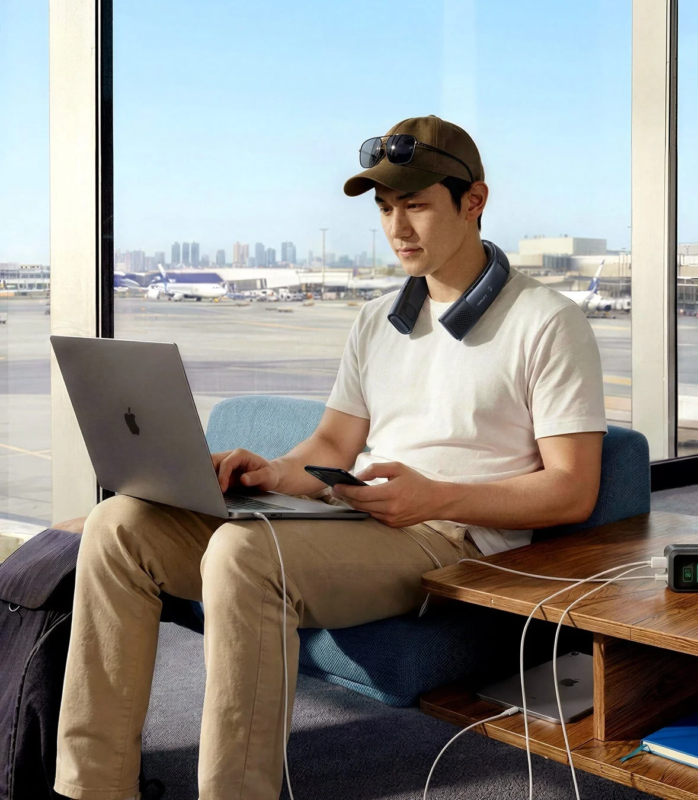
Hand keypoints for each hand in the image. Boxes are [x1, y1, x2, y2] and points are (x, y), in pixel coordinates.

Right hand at [212, 448, 281, 492]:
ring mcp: (226, 464)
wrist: (270, 475)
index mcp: (241, 454)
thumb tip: (243, 479)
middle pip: (213, 461)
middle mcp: (231, 456)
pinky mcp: (223, 473)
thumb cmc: (270, 474)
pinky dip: (210, 482)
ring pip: (210, 467)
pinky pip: (212, 475)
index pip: (226, 463)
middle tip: (209, 489)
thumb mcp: (268, 476)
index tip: (222, 489)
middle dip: (208, 474)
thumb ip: (256, 477)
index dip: (222, 476)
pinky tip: (210, 491)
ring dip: (207, 478)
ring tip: (208, 491)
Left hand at [331, 461, 445, 526]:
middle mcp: (390, 509)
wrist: (434, 501)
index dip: (346, 490)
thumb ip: (376, 469)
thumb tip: (357, 476)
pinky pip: (373, 516)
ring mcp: (391, 519)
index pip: (361, 494)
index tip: (335, 485)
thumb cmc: (416, 481)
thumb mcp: (397, 468)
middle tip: (335, 490)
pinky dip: (365, 509)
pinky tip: (358, 501)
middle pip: (360, 504)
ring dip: (353, 504)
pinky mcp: (392, 525)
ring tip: (344, 495)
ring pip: (365, 512)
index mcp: (391, 493)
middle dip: (346, 497)